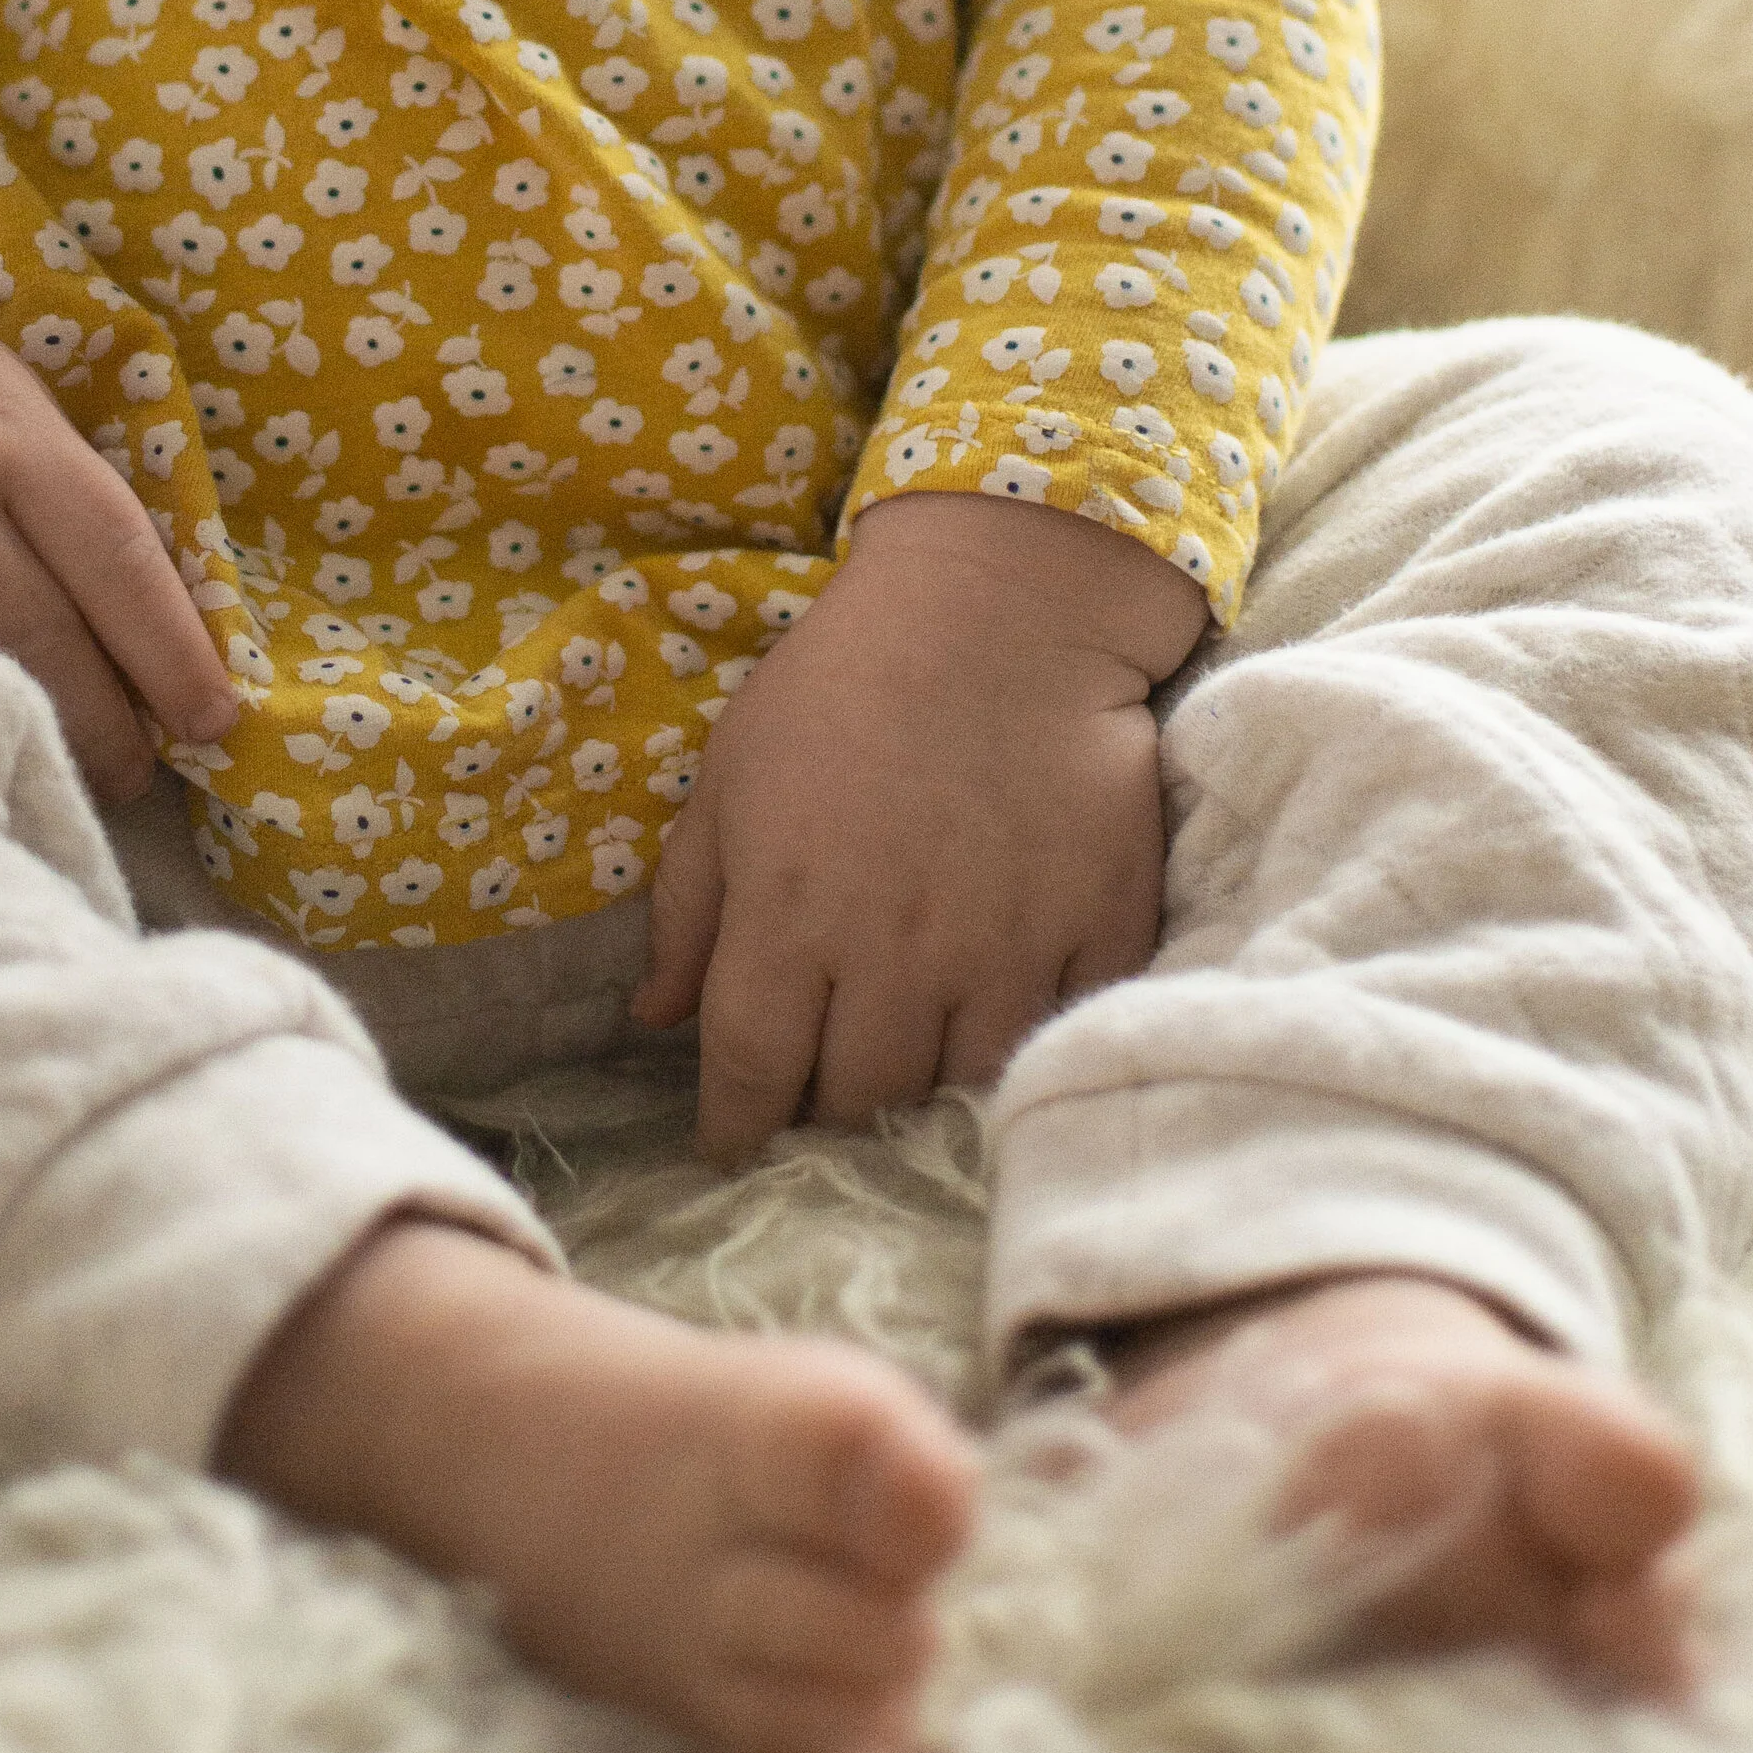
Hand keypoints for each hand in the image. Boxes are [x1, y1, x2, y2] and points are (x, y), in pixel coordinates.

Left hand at [631, 494, 1206, 1162]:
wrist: (1003, 608)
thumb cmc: (841, 684)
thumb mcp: (729, 778)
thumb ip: (689, 907)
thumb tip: (654, 1018)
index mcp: (791, 918)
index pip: (750, 1073)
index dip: (735, 1127)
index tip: (732, 1144)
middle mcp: (896, 955)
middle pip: (855, 1101)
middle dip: (825, 1113)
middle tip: (822, 1094)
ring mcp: (1006, 950)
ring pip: (955, 1088)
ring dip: (920, 1093)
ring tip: (905, 1070)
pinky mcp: (1098, 929)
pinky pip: (1058, 1035)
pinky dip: (1023, 1049)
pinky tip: (996, 1029)